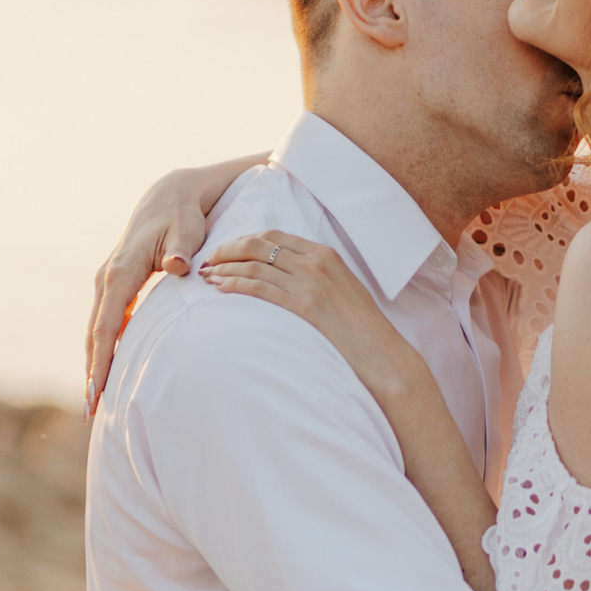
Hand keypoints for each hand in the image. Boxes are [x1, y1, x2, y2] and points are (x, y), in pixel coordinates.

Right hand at [85, 153, 266, 408]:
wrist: (172, 193)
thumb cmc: (184, 213)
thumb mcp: (187, 227)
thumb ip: (183, 248)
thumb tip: (176, 267)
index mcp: (120, 271)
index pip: (107, 325)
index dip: (101, 361)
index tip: (97, 391)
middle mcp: (108, 277)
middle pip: (95, 334)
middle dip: (92, 372)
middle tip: (92, 410)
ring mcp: (110, 282)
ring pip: (98, 330)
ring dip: (95, 363)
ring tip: (96, 400)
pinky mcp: (118, 285)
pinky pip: (107, 322)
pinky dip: (105, 347)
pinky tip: (109, 370)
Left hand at [204, 230, 416, 402]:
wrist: (383, 354)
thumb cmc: (363, 329)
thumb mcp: (343, 290)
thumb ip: (318, 277)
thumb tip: (286, 277)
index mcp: (326, 254)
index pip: (274, 236)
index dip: (244, 240)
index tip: (226, 250)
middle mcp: (317, 262)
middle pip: (259, 244)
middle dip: (229, 249)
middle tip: (210, 260)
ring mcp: (311, 282)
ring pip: (255, 265)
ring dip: (226, 268)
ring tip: (208, 276)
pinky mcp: (305, 305)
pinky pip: (260, 287)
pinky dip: (236, 284)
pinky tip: (221, 289)